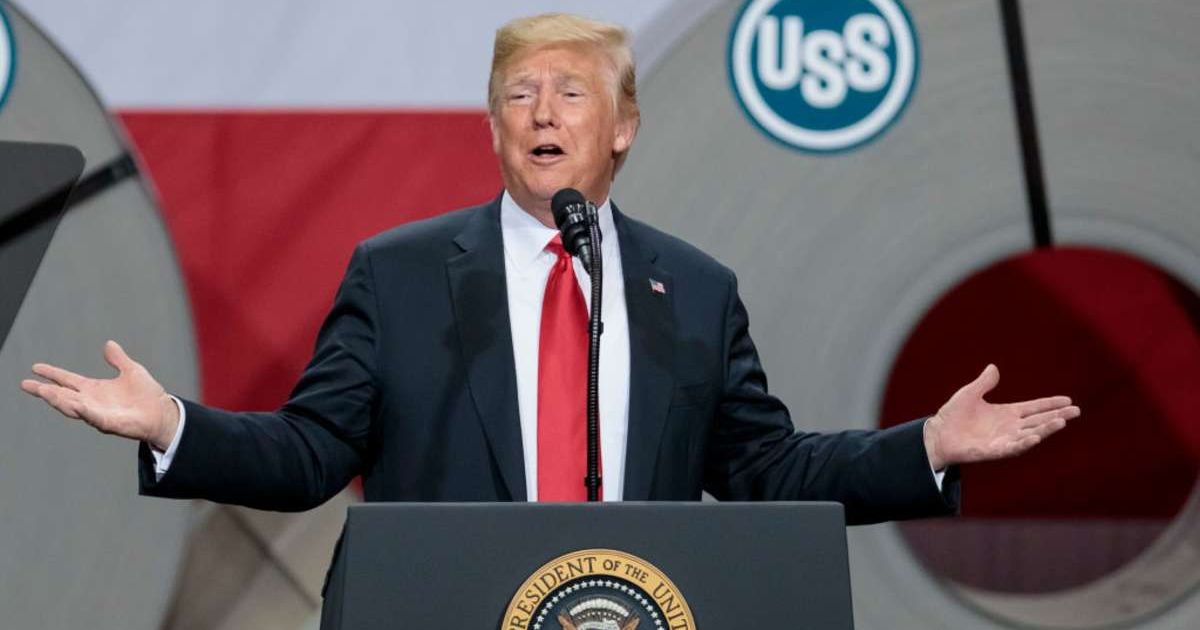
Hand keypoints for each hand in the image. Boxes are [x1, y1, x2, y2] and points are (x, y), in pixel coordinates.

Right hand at [20, 340, 179, 450]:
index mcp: (95, 389)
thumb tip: (109, 344)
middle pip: (62, 395)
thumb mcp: (131, 371)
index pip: (68, 380)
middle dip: (44, 391)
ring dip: (58, 400)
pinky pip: (94, 417)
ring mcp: (98, 413)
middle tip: (26, 384)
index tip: (36, 368)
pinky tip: (77, 405)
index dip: (52, 374)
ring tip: (43, 391)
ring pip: (72, 407)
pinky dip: (85, 411)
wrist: (163, 413)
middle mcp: (92, 401)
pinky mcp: (109, 423)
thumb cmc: (147, 395)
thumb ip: (118, 359)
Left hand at [923, 364, 1079, 469]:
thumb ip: (984, 383)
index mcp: (1006, 413)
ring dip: (1046, 429)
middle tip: (1075, 411)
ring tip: (1061, 422)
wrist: (937, 434)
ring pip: (1030, 434)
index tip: (1068, 400)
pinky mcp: (994, 451)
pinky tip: (1035, 437)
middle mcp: (1009, 427)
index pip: (1033, 408)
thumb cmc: (953, 415)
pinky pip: (1012, 447)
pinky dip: (1024, 443)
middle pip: (1038, 421)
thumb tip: (993, 367)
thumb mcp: (969, 394)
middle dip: (1057, 416)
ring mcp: (1003, 439)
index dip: (1050, 404)